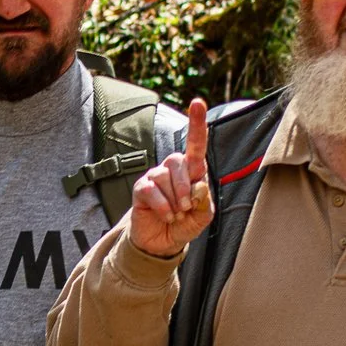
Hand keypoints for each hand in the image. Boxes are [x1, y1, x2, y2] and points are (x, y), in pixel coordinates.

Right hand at [127, 98, 214, 258]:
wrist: (162, 242)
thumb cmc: (185, 223)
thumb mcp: (203, 215)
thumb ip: (204, 200)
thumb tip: (197, 184)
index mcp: (192, 171)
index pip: (196, 145)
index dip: (197, 124)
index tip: (197, 103)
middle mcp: (173, 169)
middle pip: (179, 162)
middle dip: (184, 187)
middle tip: (186, 208)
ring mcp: (155, 177)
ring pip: (164, 177)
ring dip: (173, 201)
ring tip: (175, 214)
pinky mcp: (141, 188)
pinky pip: (151, 190)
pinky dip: (162, 207)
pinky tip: (165, 216)